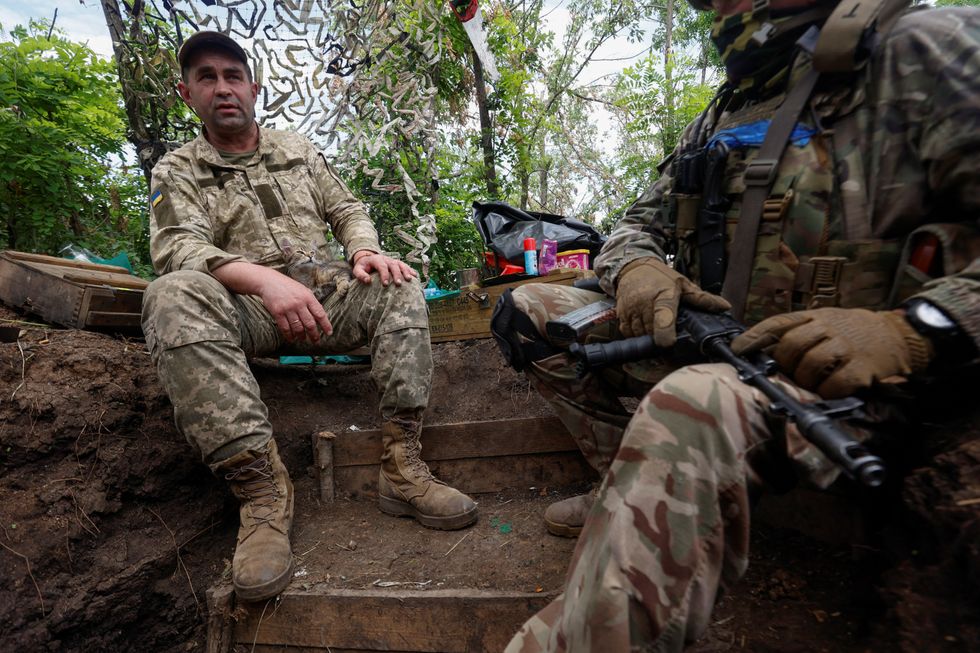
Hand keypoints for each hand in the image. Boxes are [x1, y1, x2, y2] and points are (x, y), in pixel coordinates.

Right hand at [212, 261, 332, 342]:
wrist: (269, 282)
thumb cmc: (289, 287)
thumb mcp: (304, 291)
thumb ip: (312, 302)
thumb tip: (320, 317)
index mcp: (308, 297)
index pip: (320, 314)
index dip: (325, 325)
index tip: (329, 333)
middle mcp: (299, 303)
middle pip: (310, 323)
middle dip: (314, 335)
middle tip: (316, 341)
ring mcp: (288, 308)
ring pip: (298, 328)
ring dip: (301, 336)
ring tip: (303, 339)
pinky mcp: (278, 313)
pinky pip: (285, 328)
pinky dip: (289, 335)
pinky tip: (292, 339)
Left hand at [351, 251, 417, 285]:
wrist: (368, 259)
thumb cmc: (363, 267)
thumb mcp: (357, 270)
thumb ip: (360, 275)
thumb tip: (367, 281)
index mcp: (376, 259)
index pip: (381, 266)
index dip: (384, 275)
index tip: (385, 284)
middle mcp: (386, 259)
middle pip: (393, 265)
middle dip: (396, 274)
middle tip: (398, 284)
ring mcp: (393, 261)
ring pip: (401, 264)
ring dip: (406, 271)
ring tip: (409, 279)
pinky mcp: (398, 263)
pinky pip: (405, 266)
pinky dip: (411, 270)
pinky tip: (415, 276)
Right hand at [615, 257, 730, 346]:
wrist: (633, 268)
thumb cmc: (660, 277)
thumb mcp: (683, 284)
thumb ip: (702, 298)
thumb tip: (725, 306)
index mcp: (663, 295)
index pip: (663, 316)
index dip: (664, 332)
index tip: (668, 344)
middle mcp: (644, 302)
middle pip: (652, 332)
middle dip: (662, 339)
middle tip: (671, 340)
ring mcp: (630, 309)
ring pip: (640, 335)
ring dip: (649, 338)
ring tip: (658, 331)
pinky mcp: (621, 315)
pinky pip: (629, 333)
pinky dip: (638, 335)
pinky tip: (645, 328)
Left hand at [730, 308, 933, 397]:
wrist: (899, 335)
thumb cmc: (854, 333)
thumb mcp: (825, 321)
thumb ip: (798, 332)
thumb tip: (763, 352)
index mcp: (814, 316)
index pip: (776, 324)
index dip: (753, 337)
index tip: (736, 349)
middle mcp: (828, 328)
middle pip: (789, 347)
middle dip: (784, 365)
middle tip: (791, 374)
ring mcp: (845, 347)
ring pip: (808, 367)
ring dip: (805, 381)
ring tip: (813, 383)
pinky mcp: (861, 368)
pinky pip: (833, 385)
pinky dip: (828, 392)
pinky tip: (832, 390)